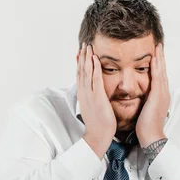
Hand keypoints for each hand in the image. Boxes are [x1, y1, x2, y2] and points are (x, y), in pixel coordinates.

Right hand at [77, 43, 115, 157]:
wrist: (98, 136)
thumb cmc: (99, 125)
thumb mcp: (94, 108)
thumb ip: (94, 99)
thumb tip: (96, 95)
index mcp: (83, 95)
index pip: (80, 76)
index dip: (80, 63)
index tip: (82, 52)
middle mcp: (84, 93)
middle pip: (82, 70)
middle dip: (83, 56)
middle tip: (84, 43)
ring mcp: (89, 94)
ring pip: (87, 72)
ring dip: (87, 58)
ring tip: (88, 46)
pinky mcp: (97, 97)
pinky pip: (96, 79)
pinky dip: (95, 68)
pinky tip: (95, 59)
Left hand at [136, 43, 169, 146]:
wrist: (152, 136)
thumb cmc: (146, 126)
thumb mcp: (146, 110)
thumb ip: (145, 101)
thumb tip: (141, 97)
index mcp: (160, 96)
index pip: (159, 76)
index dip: (158, 64)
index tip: (155, 54)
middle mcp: (163, 93)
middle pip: (162, 71)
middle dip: (161, 57)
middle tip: (158, 45)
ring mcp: (162, 94)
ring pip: (161, 72)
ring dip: (159, 58)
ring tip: (157, 47)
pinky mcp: (158, 96)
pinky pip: (157, 78)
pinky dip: (156, 67)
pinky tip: (154, 59)